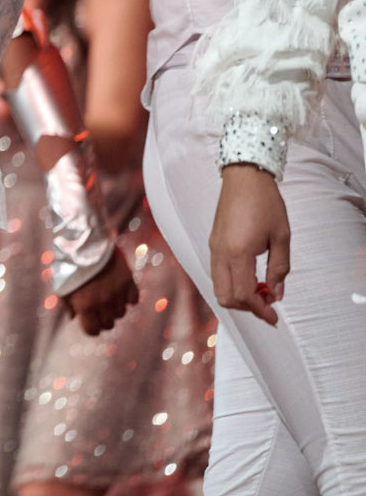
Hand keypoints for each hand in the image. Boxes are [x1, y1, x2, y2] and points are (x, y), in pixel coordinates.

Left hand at [61, 245, 138, 334]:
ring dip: (115, 308)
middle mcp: (102, 301)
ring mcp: (117, 291)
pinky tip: (118, 289)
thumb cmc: (69, 263)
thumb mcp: (62, 284)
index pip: (93, 330)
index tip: (90, 321)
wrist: (84, 239)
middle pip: (109, 324)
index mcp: (84, 304)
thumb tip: (74, 318)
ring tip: (107, 294)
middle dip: (103, 319)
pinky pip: (133, 300)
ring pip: (122, 313)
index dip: (91, 328)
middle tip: (98, 308)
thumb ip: (67, 304)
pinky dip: (128, 297)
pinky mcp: (128, 280)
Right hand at [211, 164, 288, 325]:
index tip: (274, 317)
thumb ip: (279, 268)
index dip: (259, 310)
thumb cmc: (265, 203)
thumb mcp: (281, 237)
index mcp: (237, 253)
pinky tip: (250, 276)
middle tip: (268, 304)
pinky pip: (217, 273)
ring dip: (239, 295)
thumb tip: (276, 292)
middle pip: (225, 296)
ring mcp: (214, 248)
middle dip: (247, 307)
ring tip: (261, 289)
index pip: (243, 294)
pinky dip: (232, 283)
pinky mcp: (213, 243)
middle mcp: (220, 253)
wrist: (244, 178)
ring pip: (218, 286)